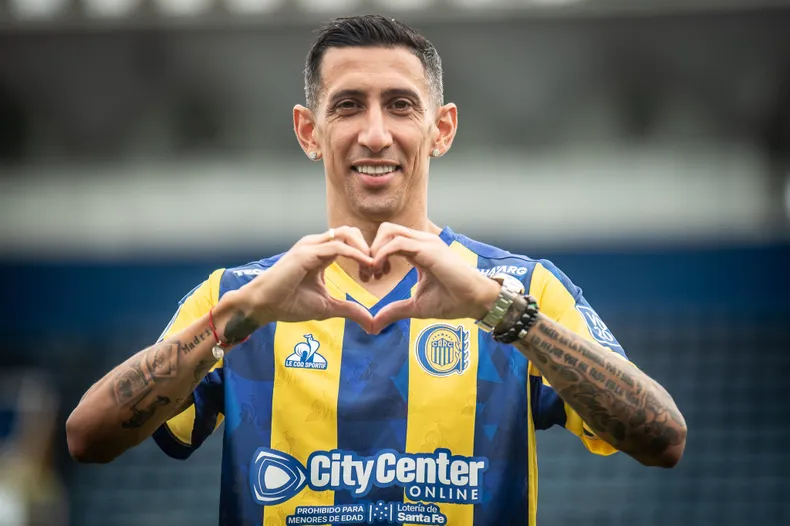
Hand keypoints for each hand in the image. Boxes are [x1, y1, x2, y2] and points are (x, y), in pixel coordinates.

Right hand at [224, 226, 375, 333]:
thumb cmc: (289, 304)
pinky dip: (356, 254)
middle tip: (377, 270)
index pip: (350, 242)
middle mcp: (315, 244)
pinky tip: (367, 266)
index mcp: (320, 253)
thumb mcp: (327, 307)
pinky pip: (338, 246)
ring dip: (365, 249)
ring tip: (373, 268)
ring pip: (346, 234)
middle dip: (369, 248)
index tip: (375, 276)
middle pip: (351, 232)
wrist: (263, 306)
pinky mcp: (306, 253)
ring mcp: (310, 246)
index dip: (367, 255)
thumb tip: (372, 323)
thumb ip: (350, 310)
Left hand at [369, 223, 500, 333]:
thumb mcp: (416, 306)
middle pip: (385, 230)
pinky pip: (397, 242)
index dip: (374, 256)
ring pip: (389, 231)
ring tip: (375, 274)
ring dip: (374, 251)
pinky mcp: (428, 249)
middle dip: (370, 250)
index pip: (389, 239)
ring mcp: (426, 242)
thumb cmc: (452, 301)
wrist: (475, 301)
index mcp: (419, 250)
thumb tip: (374, 325)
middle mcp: (422, 242)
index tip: (372, 278)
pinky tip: (380, 272)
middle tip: (369, 275)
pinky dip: (382, 255)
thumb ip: (395, 310)